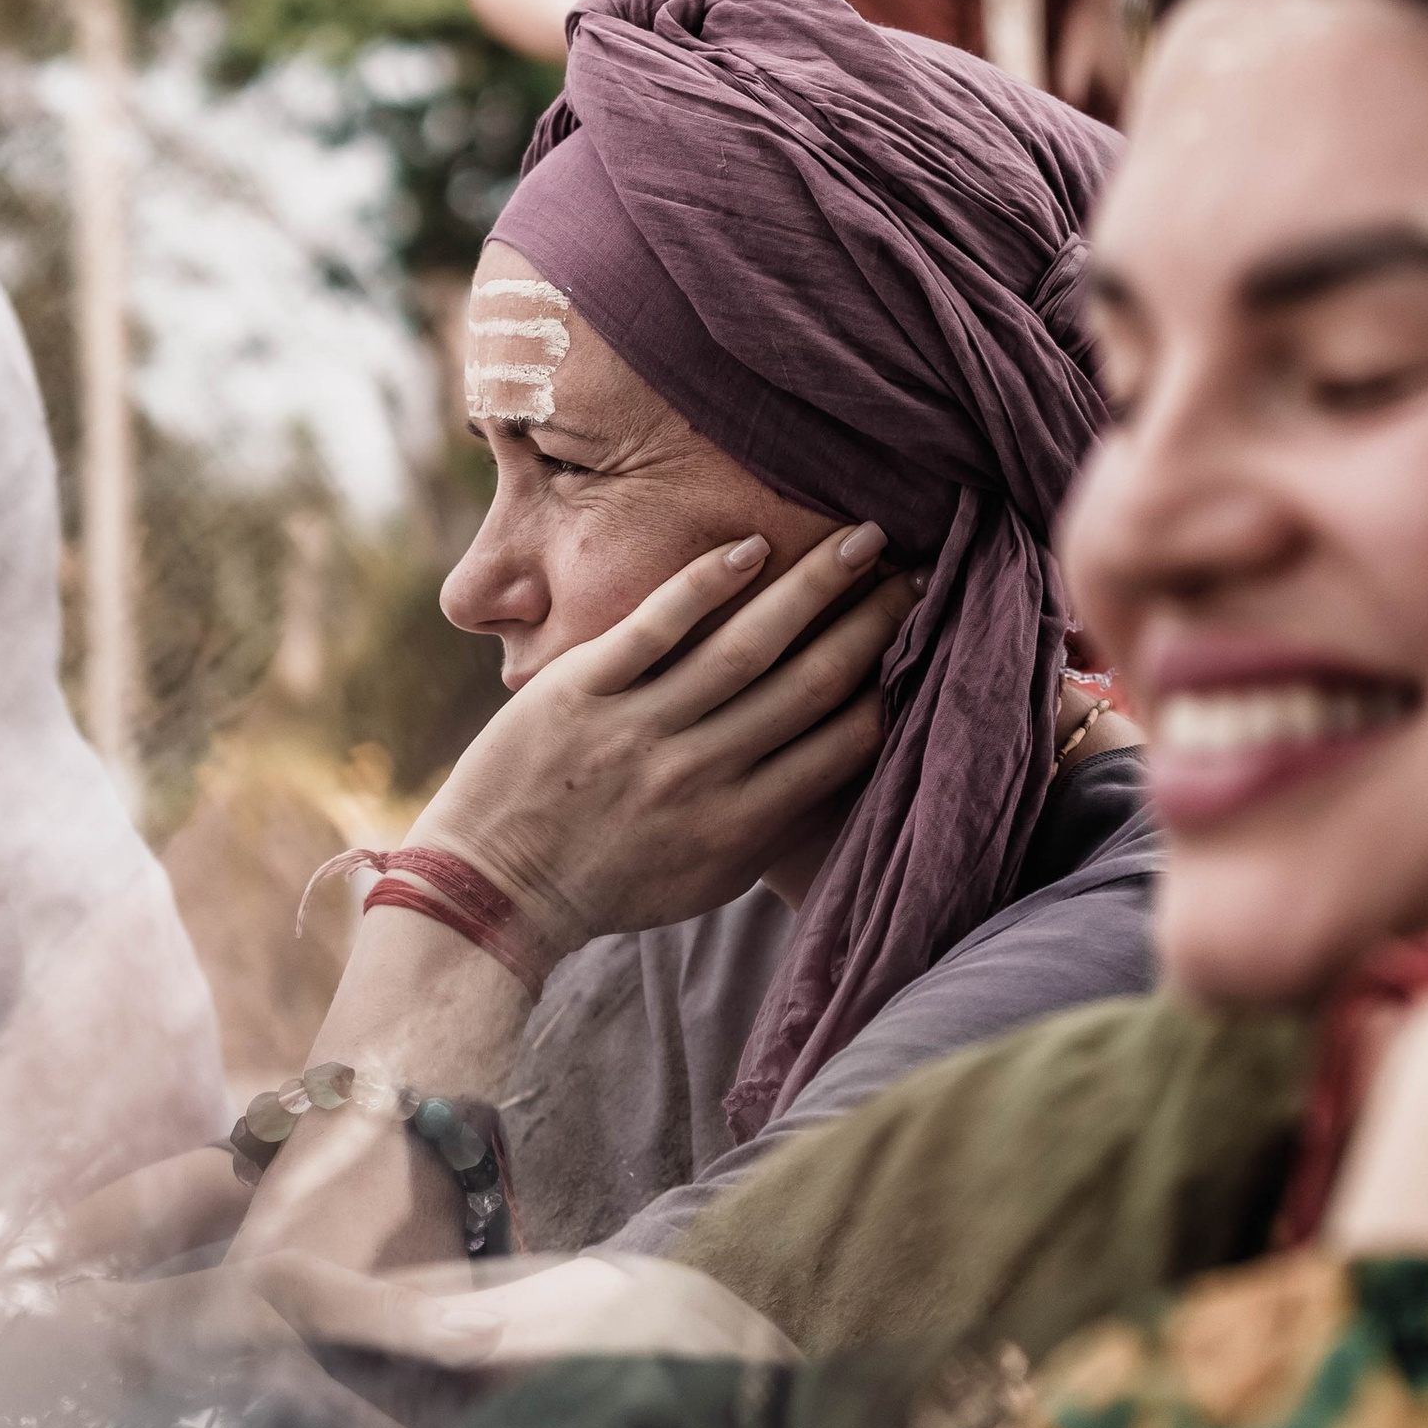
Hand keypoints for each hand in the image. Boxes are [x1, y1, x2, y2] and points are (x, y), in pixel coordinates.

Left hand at [413, 520, 915, 957]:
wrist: (497, 890)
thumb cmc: (613, 884)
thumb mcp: (709, 876)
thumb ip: (772, 818)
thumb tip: (841, 760)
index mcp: (744, 825)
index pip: (846, 742)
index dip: (896, 681)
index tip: (930, 633)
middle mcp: (703, 775)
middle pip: (813, 682)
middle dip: (877, 621)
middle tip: (920, 570)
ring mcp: (640, 731)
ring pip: (746, 647)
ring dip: (813, 585)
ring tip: (862, 537)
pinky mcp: (581, 692)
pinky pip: (656, 628)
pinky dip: (706, 584)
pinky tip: (753, 545)